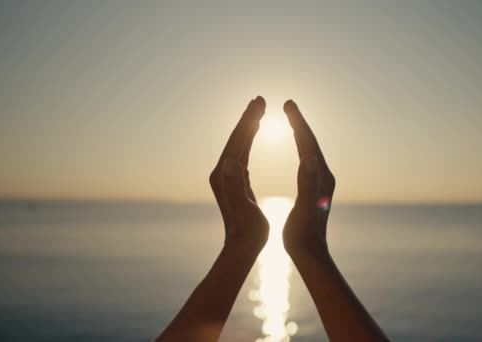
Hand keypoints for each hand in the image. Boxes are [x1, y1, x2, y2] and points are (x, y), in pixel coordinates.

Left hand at [158, 96, 269, 341]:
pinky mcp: (233, 181)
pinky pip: (241, 154)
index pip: (237, 141)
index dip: (248, 121)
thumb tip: (229, 161)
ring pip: (237, 144)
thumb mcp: (243, 208)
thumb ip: (235, 185)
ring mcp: (226, 176)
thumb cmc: (247, 231)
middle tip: (259, 99)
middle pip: (235, 138)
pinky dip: (247, 140)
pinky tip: (253, 136)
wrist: (241, 247)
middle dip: (247, 118)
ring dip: (247, 126)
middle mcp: (222, 172)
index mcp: (226, 175)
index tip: (259, 102)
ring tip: (258, 110)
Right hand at [282, 100, 335, 256]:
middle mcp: (324, 176)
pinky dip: (301, 149)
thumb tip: (309, 157)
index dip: (298, 123)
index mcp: (320, 177)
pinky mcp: (316, 189)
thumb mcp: (304, 208)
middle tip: (289, 104)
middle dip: (300, 123)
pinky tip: (298, 151)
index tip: (288, 104)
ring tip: (292, 119)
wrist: (311, 254)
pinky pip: (308, 161)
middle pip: (311, 143)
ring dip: (301, 133)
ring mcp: (321, 182)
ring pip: (310, 150)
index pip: (308, 143)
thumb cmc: (304, 234)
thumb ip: (307, 182)